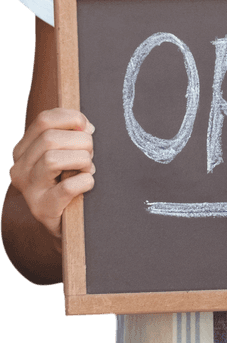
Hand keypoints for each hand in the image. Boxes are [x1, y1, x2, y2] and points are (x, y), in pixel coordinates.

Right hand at [9, 108, 95, 241]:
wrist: (64, 225)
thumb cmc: (68, 183)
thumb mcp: (64, 155)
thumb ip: (69, 136)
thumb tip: (85, 127)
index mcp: (23, 150)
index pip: (44, 120)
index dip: (71, 118)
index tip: (87, 128)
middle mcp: (20, 168)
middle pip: (50, 138)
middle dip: (81, 142)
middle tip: (90, 155)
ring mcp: (29, 190)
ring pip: (52, 159)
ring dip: (81, 160)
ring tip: (87, 169)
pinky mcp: (43, 209)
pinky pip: (67, 187)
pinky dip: (84, 182)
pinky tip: (87, 183)